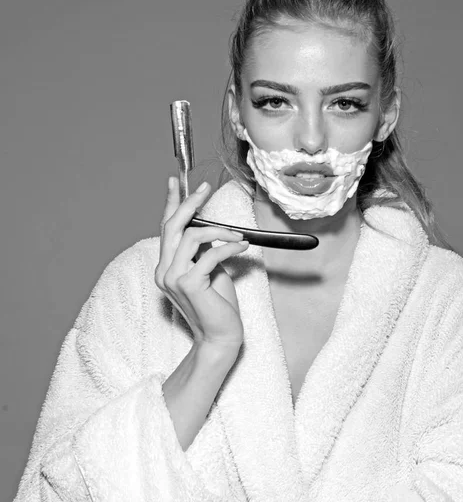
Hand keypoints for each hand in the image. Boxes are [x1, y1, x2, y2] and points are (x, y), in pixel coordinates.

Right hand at [154, 177, 248, 349]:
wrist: (220, 336)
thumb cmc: (218, 305)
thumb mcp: (209, 270)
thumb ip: (203, 250)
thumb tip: (210, 228)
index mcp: (166, 267)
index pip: (166, 229)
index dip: (171, 203)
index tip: (176, 183)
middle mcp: (164, 271)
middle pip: (172, 226)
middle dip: (189, 203)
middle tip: (205, 189)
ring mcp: (173, 278)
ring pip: (191, 237)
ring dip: (219, 231)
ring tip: (238, 237)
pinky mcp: (189, 284)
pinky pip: (210, 254)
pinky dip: (229, 247)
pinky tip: (242, 248)